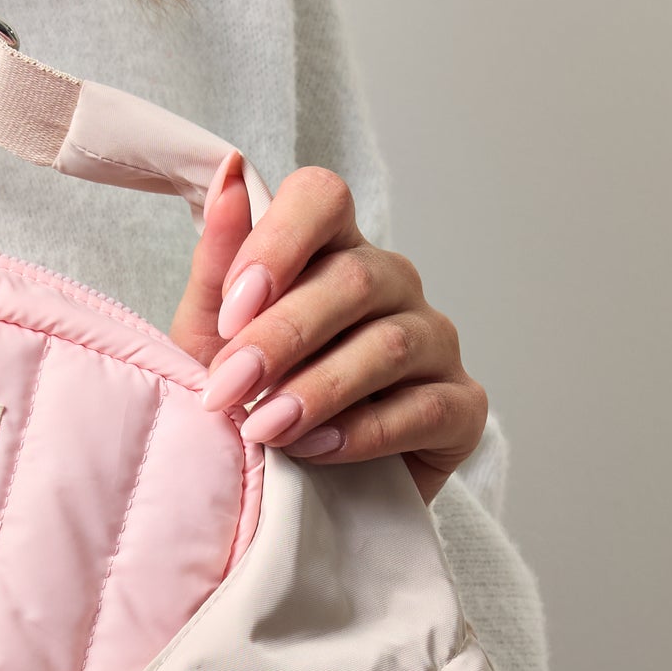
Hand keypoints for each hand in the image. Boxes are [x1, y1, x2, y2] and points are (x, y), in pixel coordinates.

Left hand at [172, 164, 485, 502]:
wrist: (291, 493)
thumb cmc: (250, 402)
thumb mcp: (210, 340)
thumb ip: (218, 268)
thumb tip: (229, 177)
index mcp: (328, 251)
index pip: (322, 198)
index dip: (278, 242)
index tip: (233, 309)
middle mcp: (389, 283)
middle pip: (353, 278)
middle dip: (281, 337)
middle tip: (227, 389)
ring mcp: (434, 341)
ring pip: (391, 343)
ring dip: (318, 389)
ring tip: (264, 428)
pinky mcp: (461, 406)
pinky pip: (426, 407)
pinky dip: (365, 432)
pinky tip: (316, 450)